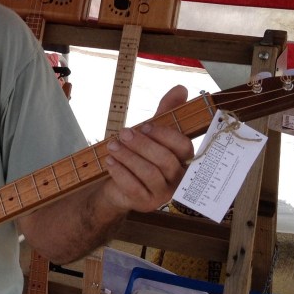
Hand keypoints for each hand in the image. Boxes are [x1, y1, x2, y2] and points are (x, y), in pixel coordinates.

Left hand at [99, 85, 193, 213]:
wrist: (118, 186)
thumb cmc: (140, 156)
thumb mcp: (151, 132)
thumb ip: (166, 111)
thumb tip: (181, 89)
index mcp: (184, 160)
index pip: (184, 147)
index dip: (165, 135)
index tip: (145, 126)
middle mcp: (178, 178)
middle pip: (166, 161)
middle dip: (142, 145)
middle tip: (123, 134)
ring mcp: (164, 194)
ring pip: (150, 174)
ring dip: (128, 157)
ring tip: (112, 146)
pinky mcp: (146, 204)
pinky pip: (134, 188)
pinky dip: (120, 172)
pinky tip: (109, 161)